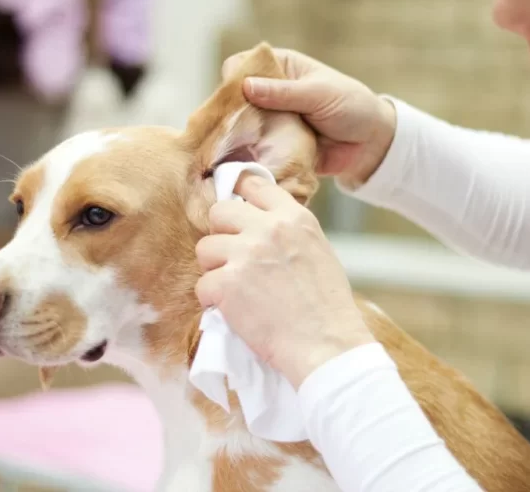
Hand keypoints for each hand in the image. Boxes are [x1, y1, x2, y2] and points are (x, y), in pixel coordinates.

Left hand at [194, 175, 376, 387]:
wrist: (326, 344)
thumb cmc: (327, 307)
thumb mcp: (317, 250)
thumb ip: (288, 232)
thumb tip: (258, 224)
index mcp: (294, 218)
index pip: (254, 185)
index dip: (240, 198)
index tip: (236, 211)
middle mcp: (268, 229)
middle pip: (219, 212)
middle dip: (221, 235)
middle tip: (232, 259)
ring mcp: (245, 254)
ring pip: (205, 248)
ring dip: (214, 269)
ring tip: (235, 289)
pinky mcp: (226, 284)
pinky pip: (202, 285)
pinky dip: (212, 301)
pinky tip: (233, 311)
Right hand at [221, 47, 396, 185]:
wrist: (371, 145)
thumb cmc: (351, 107)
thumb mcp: (319, 94)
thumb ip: (284, 92)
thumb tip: (246, 86)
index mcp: (280, 68)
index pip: (242, 64)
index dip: (232, 78)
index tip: (230, 96)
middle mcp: (269, 92)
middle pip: (234, 98)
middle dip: (229, 112)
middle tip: (226, 129)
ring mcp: (270, 121)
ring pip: (240, 126)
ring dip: (236, 137)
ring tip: (228, 150)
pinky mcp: (273, 146)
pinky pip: (254, 150)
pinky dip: (248, 156)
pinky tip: (239, 163)